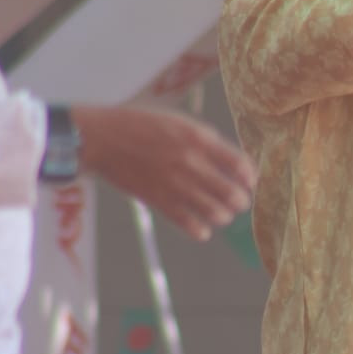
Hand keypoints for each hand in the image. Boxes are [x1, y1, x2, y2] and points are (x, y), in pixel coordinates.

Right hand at [72, 104, 257, 240]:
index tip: (248, 182)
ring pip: (216, 214)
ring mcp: (175, 184)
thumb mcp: (180, 122)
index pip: (241, 165)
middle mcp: (191, 162)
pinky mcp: (159, 201)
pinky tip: (201, 227)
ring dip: (223, 216)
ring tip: (220, 213)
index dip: (250, 178)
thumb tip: (233, 162)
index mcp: (199, 139)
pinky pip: (190, 225)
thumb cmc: (142, 126)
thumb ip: (207, 141)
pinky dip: (201, 231)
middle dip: (240, 201)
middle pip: (233, 194)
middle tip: (237, 201)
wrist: (102, 138)